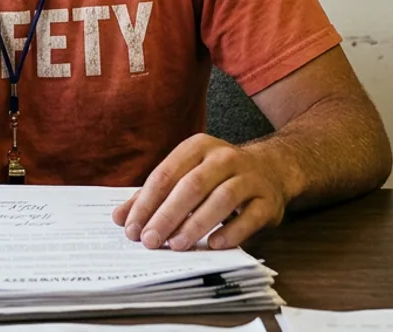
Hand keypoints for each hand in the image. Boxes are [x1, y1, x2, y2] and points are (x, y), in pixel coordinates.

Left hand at [112, 134, 284, 250]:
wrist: (272, 169)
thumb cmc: (218, 176)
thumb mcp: (186, 175)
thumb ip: (153, 196)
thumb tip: (119, 218)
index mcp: (198, 147)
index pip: (165, 174)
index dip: (146, 203)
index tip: (131, 228)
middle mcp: (224, 157)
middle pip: (191, 186)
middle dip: (167, 215)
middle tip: (150, 240)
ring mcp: (249, 177)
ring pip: (221, 199)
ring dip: (196, 224)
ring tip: (177, 245)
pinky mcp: (268, 199)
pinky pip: (250, 216)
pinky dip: (232, 231)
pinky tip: (214, 244)